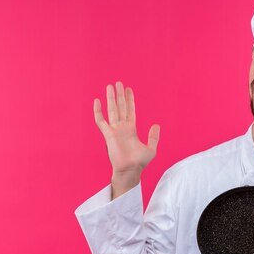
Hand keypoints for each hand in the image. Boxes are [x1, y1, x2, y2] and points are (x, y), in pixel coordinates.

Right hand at [94, 81, 159, 198]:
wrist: (130, 170)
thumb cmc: (139, 162)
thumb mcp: (151, 148)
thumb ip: (153, 137)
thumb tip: (156, 125)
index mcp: (131, 129)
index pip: (130, 111)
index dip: (130, 100)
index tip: (128, 89)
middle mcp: (122, 128)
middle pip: (120, 107)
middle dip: (120, 95)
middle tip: (118, 83)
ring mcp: (114, 130)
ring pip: (112, 110)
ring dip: (111, 98)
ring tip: (110, 86)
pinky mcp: (108, 135)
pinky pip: (101, 121)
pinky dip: (98, 111)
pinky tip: (97, 101)